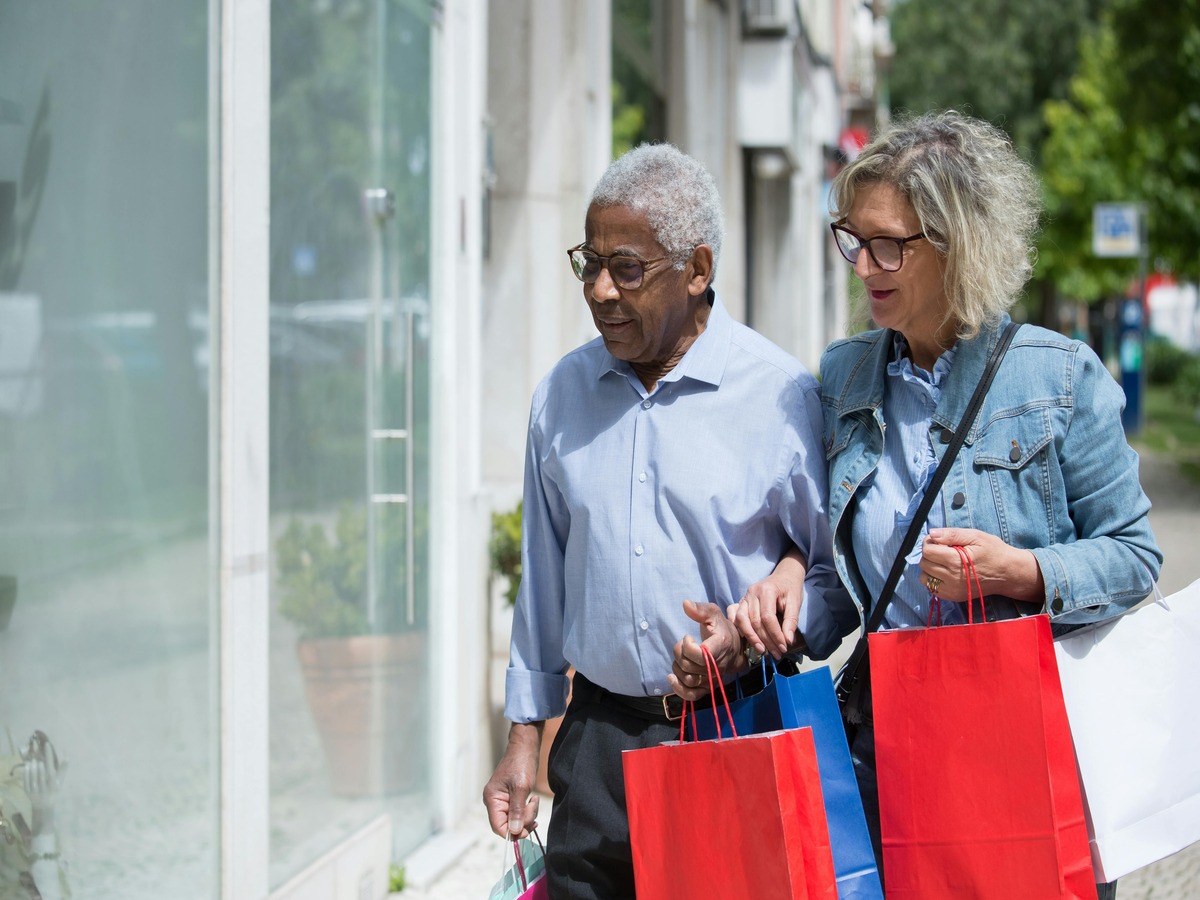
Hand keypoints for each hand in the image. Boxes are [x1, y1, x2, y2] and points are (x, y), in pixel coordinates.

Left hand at [21, 731, 64, 833]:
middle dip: (40, 761)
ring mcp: (36, 789)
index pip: (51, 766)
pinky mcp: (28, 791)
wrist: (44, 806)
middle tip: (37, 752)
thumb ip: (63, 768)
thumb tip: (67, 755)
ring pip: (33, 776)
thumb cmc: (54, 791)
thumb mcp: (60, 781)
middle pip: (41, 772)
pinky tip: (27, 766)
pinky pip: (26, 781)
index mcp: (53, 782)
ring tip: (32, 759)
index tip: (47, 745)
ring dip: (32, 766)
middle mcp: (45, 785)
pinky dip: (26, 773)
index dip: (49, 755)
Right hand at [483, 723, 542, 839]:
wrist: (525, 747)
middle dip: (523, 821)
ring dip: (527, 815)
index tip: (529, 827)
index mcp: (492, 799)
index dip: (513, 832)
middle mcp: (494, 802)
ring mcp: (501, 800)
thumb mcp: (521, 788)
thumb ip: (517, 811)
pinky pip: (517, 813)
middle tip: (533, 807)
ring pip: (514, 820)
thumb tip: (514, 832)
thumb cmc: (522, 763)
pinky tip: (532, 800)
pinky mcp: (510, 798)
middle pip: (507, 825)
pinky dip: (527, 810)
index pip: (498, 827)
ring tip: (534, 801)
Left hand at [668, 600, 744, 699]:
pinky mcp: (707, 688)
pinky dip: (678, 689)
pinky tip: (671, 678)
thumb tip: (685, 604)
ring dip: (677, 667)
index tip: (688, 637)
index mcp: (719, 647)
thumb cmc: (721, 630)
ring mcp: (712, 679)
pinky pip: (691, 695)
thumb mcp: (713, 614)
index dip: (687, 646)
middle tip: (682, 645)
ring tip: (680, 657)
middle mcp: (717, 667)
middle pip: (689, 667)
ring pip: (687, 679)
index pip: (700, 654)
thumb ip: (700, 609)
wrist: (735, 649)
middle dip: (679, 653)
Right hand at [728, 550, 805, 657]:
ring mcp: (744, 597)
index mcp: (766, 590)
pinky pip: (734, 617)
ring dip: (751, 638)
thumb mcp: (796, 603)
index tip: (783, 647)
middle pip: (754, 621)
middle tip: (777, 653)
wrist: (784, 576)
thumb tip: (787, 641)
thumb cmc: (790, 589)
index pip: (767, 617)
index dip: (775, 635)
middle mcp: (752, 593)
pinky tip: (748, 639)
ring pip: (741, 620)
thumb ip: (791, 621)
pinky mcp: (741, 602)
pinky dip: (740, 629)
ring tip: (762, 650)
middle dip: (766, 640)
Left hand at [921, 528, 1043, 603]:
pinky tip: (945, 572)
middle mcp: (952, 578)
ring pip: (924, 578)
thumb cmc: (994, 551)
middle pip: (924, 563)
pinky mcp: (953, 597)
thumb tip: (932, 534)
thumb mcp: (975, 536)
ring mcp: (952, 590)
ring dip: (929, 568)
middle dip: (930, 553)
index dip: (930, 542)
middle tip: (943, 549)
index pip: (927, 551)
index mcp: (957, 561)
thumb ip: (952, 534)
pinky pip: (932, 588)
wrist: (1008, 574)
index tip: (940, 540)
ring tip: (943, 561)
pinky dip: (934, 579)